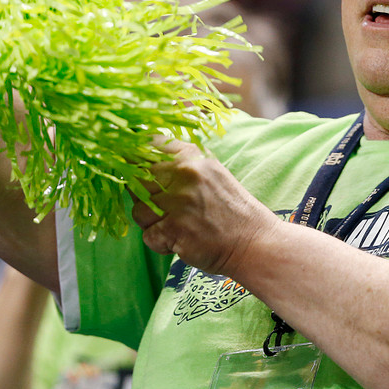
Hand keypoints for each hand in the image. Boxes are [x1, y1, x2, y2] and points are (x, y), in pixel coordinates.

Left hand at [131, 138, 274, 275]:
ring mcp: (180, 202)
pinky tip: (179, 241)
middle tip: (161, 208)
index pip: (148, 145)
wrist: (253, 241)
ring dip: (151, 223)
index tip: (136, 171)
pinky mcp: (176, 229)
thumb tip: (139, 154)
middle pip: (136, 179)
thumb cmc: (228, 208)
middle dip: (142, 196)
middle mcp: (185, 174)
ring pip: (138, 210)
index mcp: (192, 156)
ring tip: (174, 226)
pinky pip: (148, 236)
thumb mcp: (209, 172)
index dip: (135, 159)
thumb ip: (178, 162)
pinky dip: (160, 243)